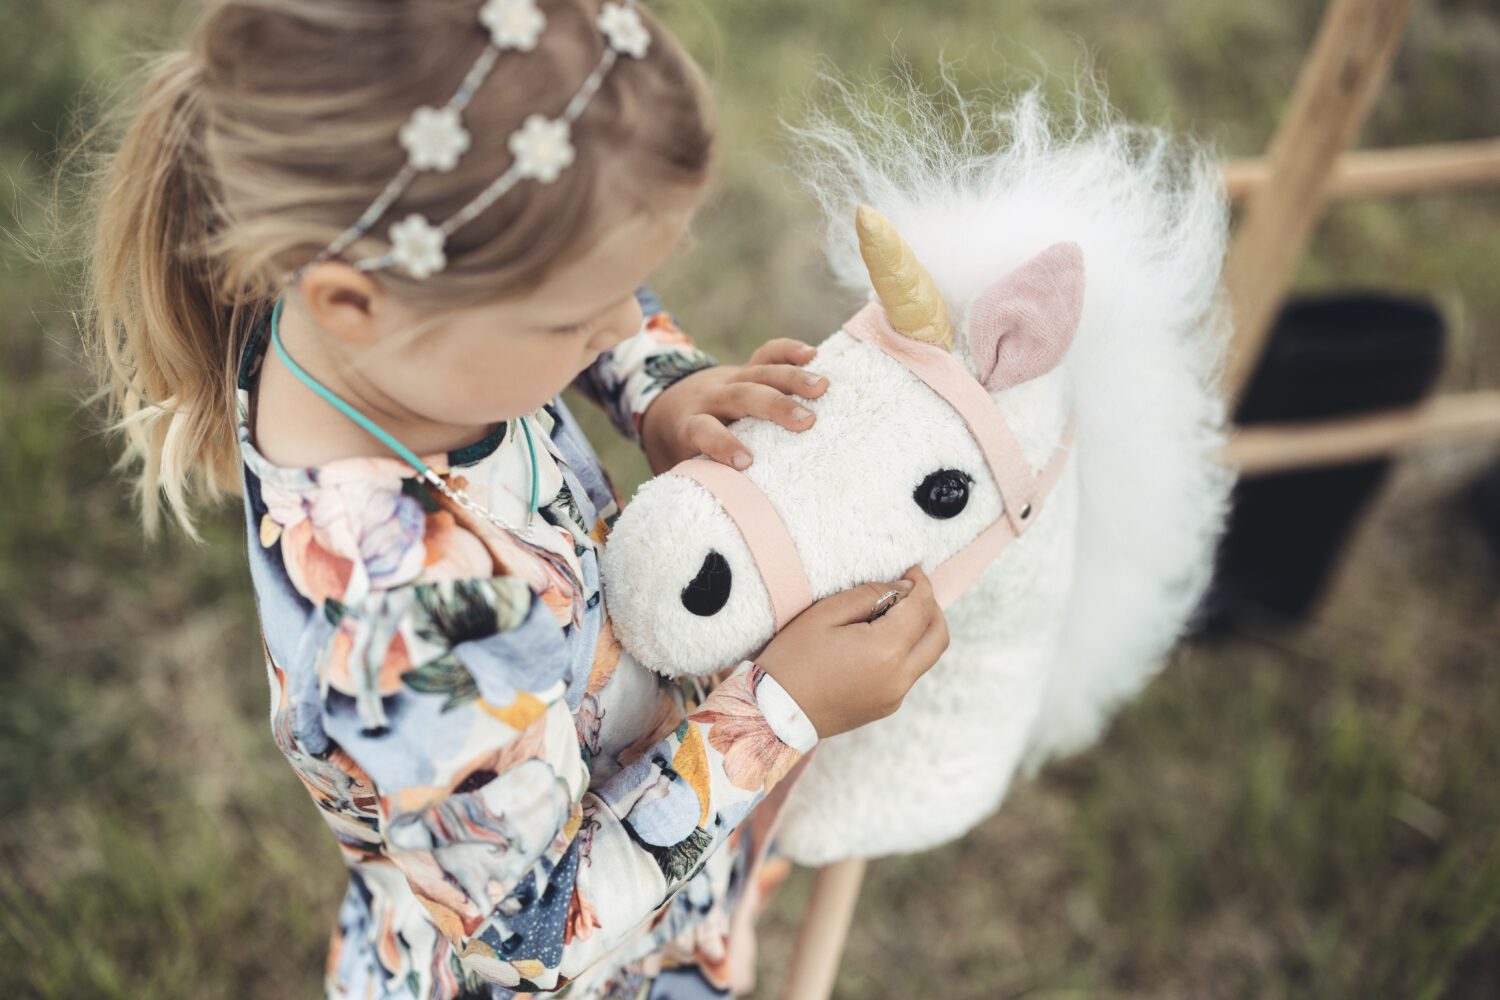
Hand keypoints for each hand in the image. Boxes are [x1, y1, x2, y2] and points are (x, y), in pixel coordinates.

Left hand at [638, 338, 828, 475]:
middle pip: (740, 395)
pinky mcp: (745, 370)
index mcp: (688, 424)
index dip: (721, 444)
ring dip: (792, 378)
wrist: (668, 405)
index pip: (702, 430)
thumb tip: (726, 518)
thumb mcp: (679, 465)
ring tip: (822, 387)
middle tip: (806, 421)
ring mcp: (729, 380)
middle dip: (774, 406)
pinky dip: (788, 351)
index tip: (746, 463)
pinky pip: (765, 354)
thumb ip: (699, 481)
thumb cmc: (680, 448)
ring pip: (759, 373)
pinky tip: (812, 354)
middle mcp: (710, 397)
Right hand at [754, 564, 947, 739]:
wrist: (773, 713)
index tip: (912, 569)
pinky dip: (907, 651)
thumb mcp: (826, 613)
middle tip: (913, 590)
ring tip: (894, 613)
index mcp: (886, 651)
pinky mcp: (886, 707)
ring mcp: (895, 697)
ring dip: (921, 631)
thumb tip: (902, 589)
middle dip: (932, 608)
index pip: (921, 609)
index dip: (921, 584)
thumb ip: (870, 595)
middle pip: (939, 637)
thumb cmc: (793, 659)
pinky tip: (880, 640)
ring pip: (927, 657)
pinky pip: (909, 673)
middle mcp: (900, 678)